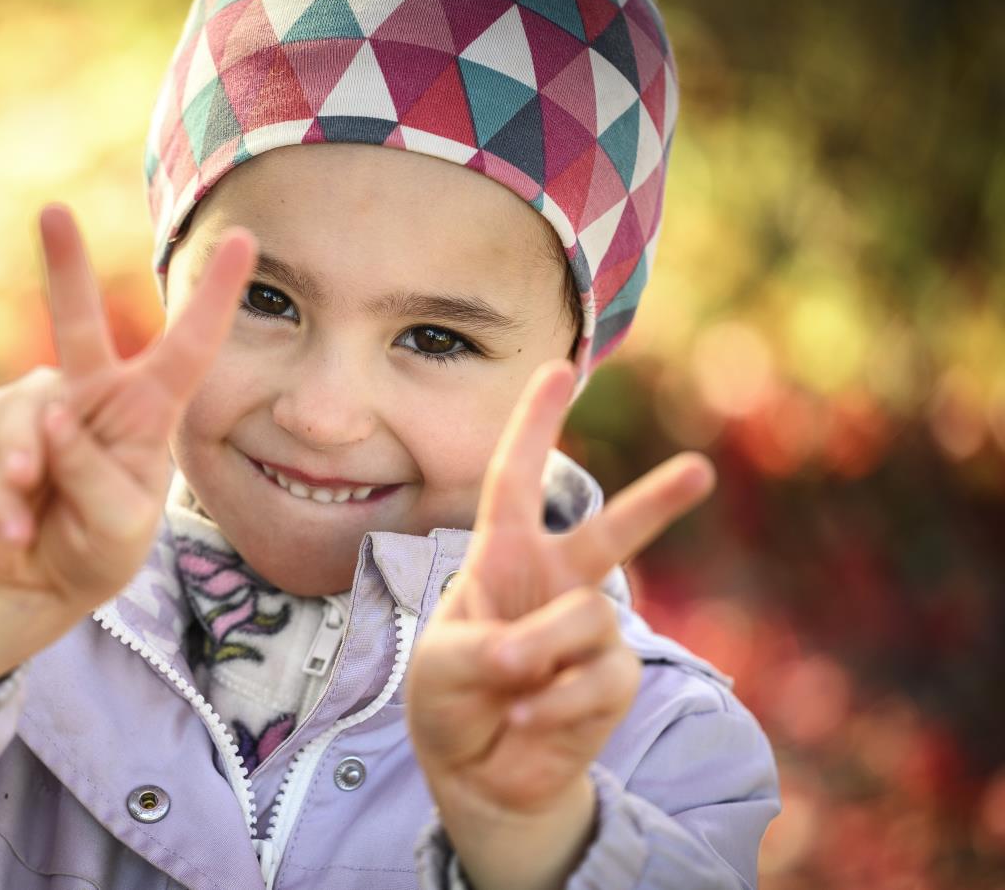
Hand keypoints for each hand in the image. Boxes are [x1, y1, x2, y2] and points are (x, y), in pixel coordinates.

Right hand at [0, 203, 256, 613]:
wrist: (30, 576)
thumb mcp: (116, 529)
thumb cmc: (95, 547)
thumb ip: (94, 477)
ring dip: (19, 474)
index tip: (244, 239)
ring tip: (24, 526)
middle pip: (78, 325)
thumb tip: (54, 417)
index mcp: (147, 413)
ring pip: (24, 419)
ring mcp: (39, 407)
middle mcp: (94, 396)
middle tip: (52, 211)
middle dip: (64, 268)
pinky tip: (9, 531)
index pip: (189, 349)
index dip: (214, 297)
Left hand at [403, 360, 714, 885]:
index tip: (557, 368)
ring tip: (509, 687)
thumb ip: (488, 649)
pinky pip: (596, 679)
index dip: (533, 425)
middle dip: (655, 503)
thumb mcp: (442, 664)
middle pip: (607, 533)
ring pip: (587, 619)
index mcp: (503, 557)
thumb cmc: (450, 699)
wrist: (479, 773)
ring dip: (540, 656)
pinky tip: (527, 720)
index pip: (514, 481)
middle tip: (700, 469)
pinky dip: (554, 704)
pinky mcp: (612, 679)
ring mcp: (588, 631)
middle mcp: (553, 583)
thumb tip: (542, 657)